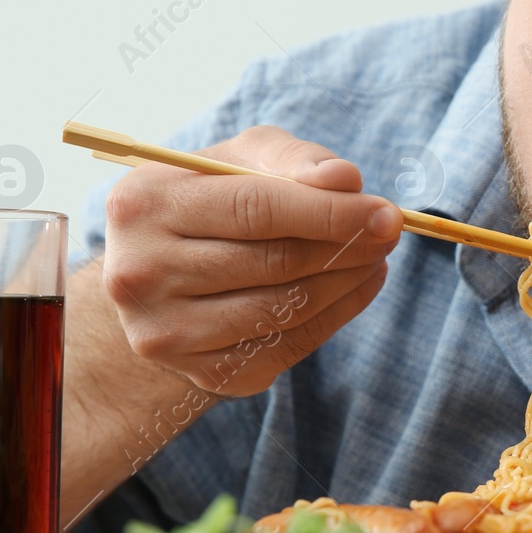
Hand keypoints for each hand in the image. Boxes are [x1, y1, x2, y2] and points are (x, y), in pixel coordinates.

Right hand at [101, 126, 402, 398]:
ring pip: (285, 309)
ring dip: (346, 281)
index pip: (255, 209)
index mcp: (143, 205)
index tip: (385, 211)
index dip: (329, 212)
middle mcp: (141, 273)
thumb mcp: (236, 161)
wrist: (155, 280)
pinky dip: (335, 315)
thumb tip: (344, 179)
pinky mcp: (202, 373)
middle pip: (273, 262)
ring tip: (375, 256)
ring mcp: (167, 332)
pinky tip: (356, 286)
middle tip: (389, 232)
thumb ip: (291, 158)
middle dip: (346, 245)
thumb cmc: (207, 204)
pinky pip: (289, 346)